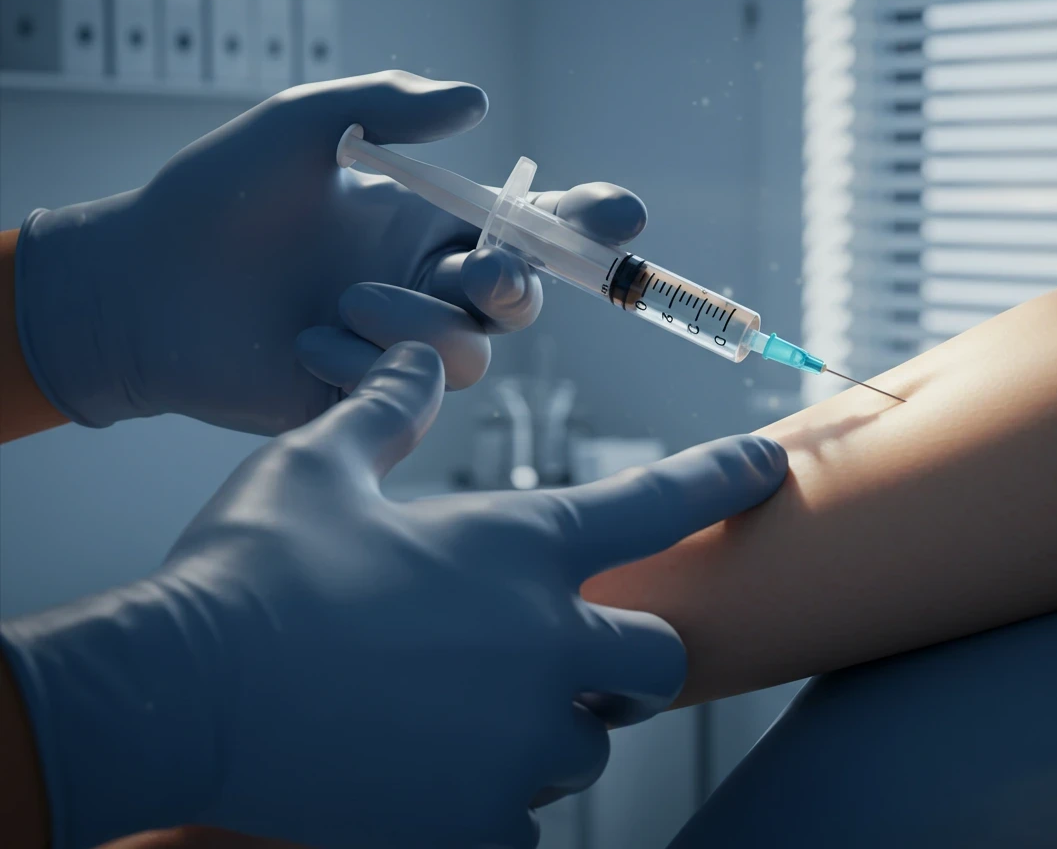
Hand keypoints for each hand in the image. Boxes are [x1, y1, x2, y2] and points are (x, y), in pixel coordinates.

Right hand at [0, 342, 787, 848]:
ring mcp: (517, 742)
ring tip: (462, 716)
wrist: (182, 692)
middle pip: (657, 661)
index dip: (726, 477)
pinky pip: (522, 823)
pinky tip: (430, 776)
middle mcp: (544, 644)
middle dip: (629, 658)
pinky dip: (491, 802)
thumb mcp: (319, 465)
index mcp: (517, 547)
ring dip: (546, 732)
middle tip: (568, 655)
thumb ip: (388, 412)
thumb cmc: (251, 569)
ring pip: (583, 748)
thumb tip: (419, 358)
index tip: (770, 466)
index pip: (658, 501)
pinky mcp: (476, 820)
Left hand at [14, 70, 645, 433]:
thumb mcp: (301, 126)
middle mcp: (426, 286)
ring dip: (420, 326)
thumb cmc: (216, 199)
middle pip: (522, 302)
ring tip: (341, 302)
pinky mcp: (367, 401)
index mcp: (425, 222)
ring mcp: (398, 348)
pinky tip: (301, 343)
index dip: (584, 224)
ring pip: (473, 355)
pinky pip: (407, 394)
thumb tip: (478, 103)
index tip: (621, 214)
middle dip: (518, 286)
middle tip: (480, 271)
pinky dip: (361, 365)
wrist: (140, 286)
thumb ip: (388, 108)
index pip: (527, 227)